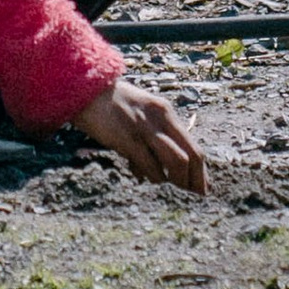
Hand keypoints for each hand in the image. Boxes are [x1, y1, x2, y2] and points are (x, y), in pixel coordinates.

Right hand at [73, 76, 206, 193]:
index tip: (202, 189)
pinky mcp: (129, 138)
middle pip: (191, 155)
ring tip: (172, 192)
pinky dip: (154, 177)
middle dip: (195, 180)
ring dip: (177, 181)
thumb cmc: (111, 106)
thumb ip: (150, 140)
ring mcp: (146, 128)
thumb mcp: (139, 116)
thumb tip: (154, 172)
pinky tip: (149, 180)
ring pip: (177, 160)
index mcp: (166, 112)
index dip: (201, 171)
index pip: (194, 146)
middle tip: (193, 198)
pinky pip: (150, 164)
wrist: (86, 89)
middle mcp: (161, 118)